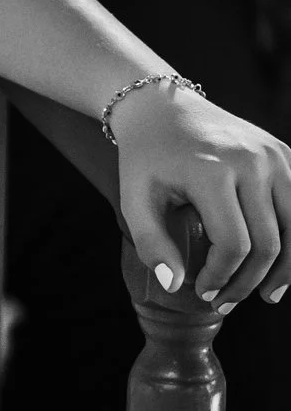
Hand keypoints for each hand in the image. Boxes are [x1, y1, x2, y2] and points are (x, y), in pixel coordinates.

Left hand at [110, 84, 290, 309]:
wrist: (162, 109)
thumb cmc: (146, 158)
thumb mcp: (134, 198)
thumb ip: (151, 243)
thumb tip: (176, 285)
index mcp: (212, 171)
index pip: (233, 243)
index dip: (221, 276)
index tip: (204, 292)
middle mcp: (252, 161)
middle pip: (268, 242)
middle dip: (249, 281)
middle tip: (227, 301)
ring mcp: (275, 155)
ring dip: (284, 268)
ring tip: (268, 294)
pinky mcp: (285, 153)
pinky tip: (285, 264)